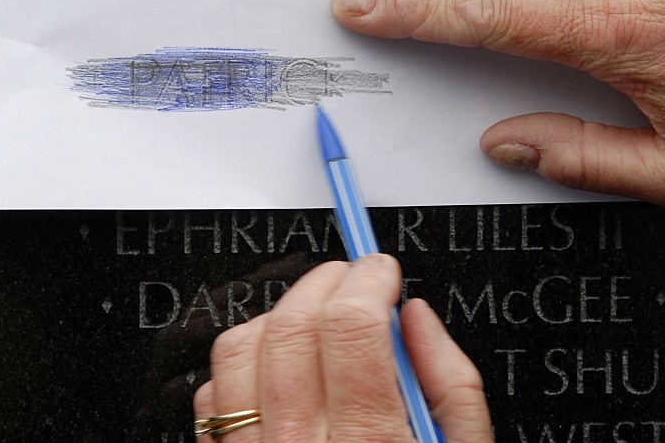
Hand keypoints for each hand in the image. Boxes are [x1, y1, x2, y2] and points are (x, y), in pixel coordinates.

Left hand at [192, 254, 491, 441]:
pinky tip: (280, 367)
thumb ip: (453, 387)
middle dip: (326, 280)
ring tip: (315, 317)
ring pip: (241, 347)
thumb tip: (417, 318)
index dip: (369, 278)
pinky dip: (243, 359)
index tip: (383, 271)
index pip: (353, 328)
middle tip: (353, 281)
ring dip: (280, 311)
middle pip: (293, 325)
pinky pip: (212, 393)